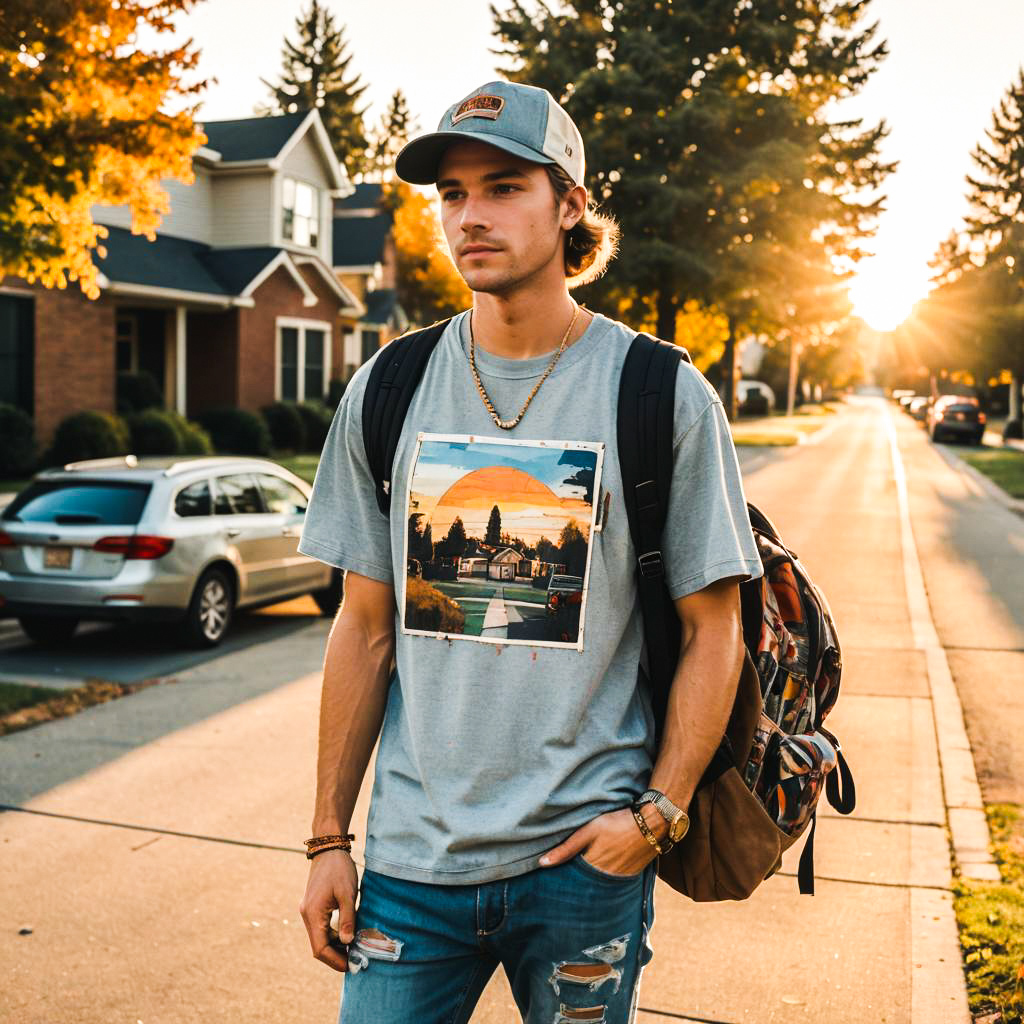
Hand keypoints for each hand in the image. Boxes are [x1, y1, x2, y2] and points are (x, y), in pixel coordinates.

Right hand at [299, 848, 358, 971]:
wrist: (328, 848)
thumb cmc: (339, 869)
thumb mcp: (347, 893)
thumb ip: (347, 919)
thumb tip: (348, 942)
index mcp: (313, 914)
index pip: (319, 948)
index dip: (334, 960)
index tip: (351, 965)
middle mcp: (307, 915)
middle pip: (318, 946)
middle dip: (335, 955)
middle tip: (356, 960)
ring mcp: (309, 911)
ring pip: (319, 938)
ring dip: (335, 946)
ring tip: (354, 949)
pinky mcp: (313, 907)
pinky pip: (321, 928)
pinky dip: (333, 935)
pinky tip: (347, 935)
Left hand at [537, 807, 659, 876]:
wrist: (651, 823)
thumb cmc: (617, 822)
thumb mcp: (588, 831)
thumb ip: (566, 848)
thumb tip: (542, 863)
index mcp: (592, 867)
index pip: (572, 881)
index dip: (562, 881)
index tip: (551, 883)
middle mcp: (606, 878)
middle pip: (586, 886)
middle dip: (576, 886)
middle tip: (564, 886)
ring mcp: (620, 879)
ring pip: (600, 885)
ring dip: (591, 883)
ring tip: (583, 878)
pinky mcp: (631, 875)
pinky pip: (614, 882)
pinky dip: (606, 880)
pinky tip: (601, 873)